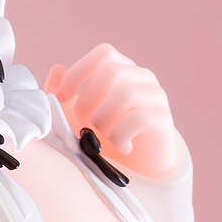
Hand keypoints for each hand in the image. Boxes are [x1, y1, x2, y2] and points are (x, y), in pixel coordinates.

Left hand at [45, 44, 187, 182]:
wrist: (134, 168)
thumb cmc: (100, 136)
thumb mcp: (72, 114)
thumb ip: (60, 92)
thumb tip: (57, 69)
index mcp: (121, 68)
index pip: (103, 53)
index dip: (78, 72)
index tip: (62, 98)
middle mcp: (142, 78)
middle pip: (111, 72)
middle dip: (88, 101)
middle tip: (84, 124)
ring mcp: (156, 97)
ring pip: (125, 95)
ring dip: (103, 120)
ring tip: (102, 136)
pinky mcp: (164, 120)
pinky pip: (139, 119)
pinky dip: (120, 136)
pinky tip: (121, 146)